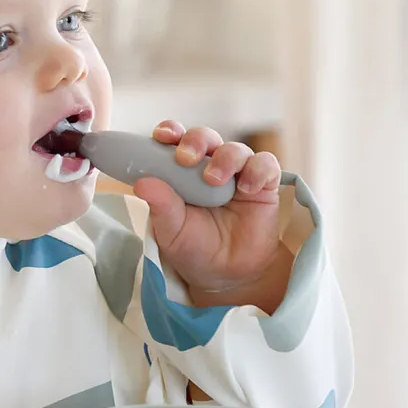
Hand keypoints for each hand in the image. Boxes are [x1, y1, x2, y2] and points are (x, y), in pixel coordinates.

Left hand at [131, 121, 289, 308]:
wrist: (229, 275)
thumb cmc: (195, 248)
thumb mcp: (172, 231)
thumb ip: (160, 206)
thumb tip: (141, 183)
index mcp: (181, 172)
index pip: (175, 140)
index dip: (170, 132)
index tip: (162, 136)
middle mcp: (209, 166)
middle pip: (205, 138)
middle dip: (196, 141)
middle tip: (186, 159)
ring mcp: (238, 174)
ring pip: (236, 149)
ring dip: (225, 158)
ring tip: (214, 181)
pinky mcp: (264, 185)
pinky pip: (266, 165)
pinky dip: (257, 170)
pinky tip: (247, 188)